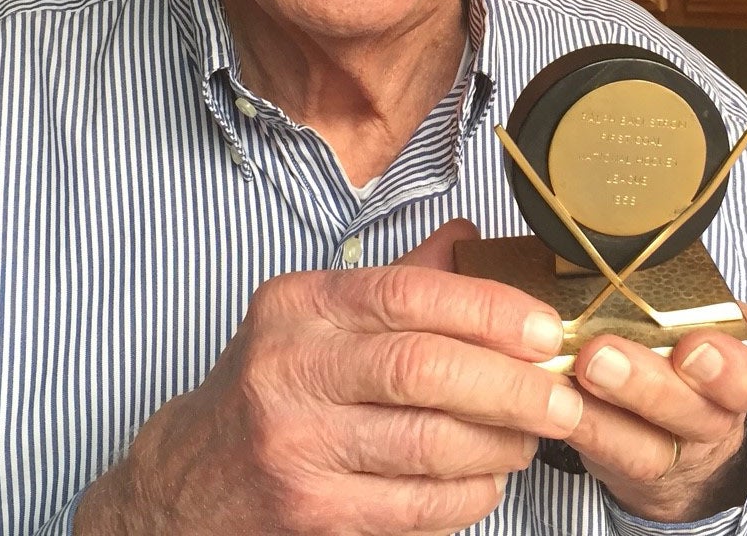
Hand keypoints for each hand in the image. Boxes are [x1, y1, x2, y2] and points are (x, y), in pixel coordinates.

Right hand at [75, 220, 582, 535]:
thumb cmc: (269, 389)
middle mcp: (288, 368)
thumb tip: (470, 239)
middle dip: (511, 386)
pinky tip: (487, 479)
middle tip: (561, 396)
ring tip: (531, 436)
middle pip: (424, 370)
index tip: (544, 329)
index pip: (407, 295)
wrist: (185, 482)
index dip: (489, 311)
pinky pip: (415, 506)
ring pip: (428, 443)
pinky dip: (468, 495)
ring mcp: (294, 445)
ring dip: (500, 444)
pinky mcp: (308, 512)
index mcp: (298, 306)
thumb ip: (394, 284)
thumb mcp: (314, 319)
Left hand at [564, 305, 746, 522]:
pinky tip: (553, 400)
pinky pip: (609, 456)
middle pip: (698, 414)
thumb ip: (677, 285)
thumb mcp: (704, 307)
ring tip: (573, 373)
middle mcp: (718, 416)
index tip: (692, 348)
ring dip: (606, 410)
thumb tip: (615, 239)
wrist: (686, 426)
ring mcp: (677, 451)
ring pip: (652, 447)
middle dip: (650, 385)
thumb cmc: (686, 339)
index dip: (731, 369)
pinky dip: (581, 425)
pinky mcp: (633, 468)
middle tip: (602, 353)